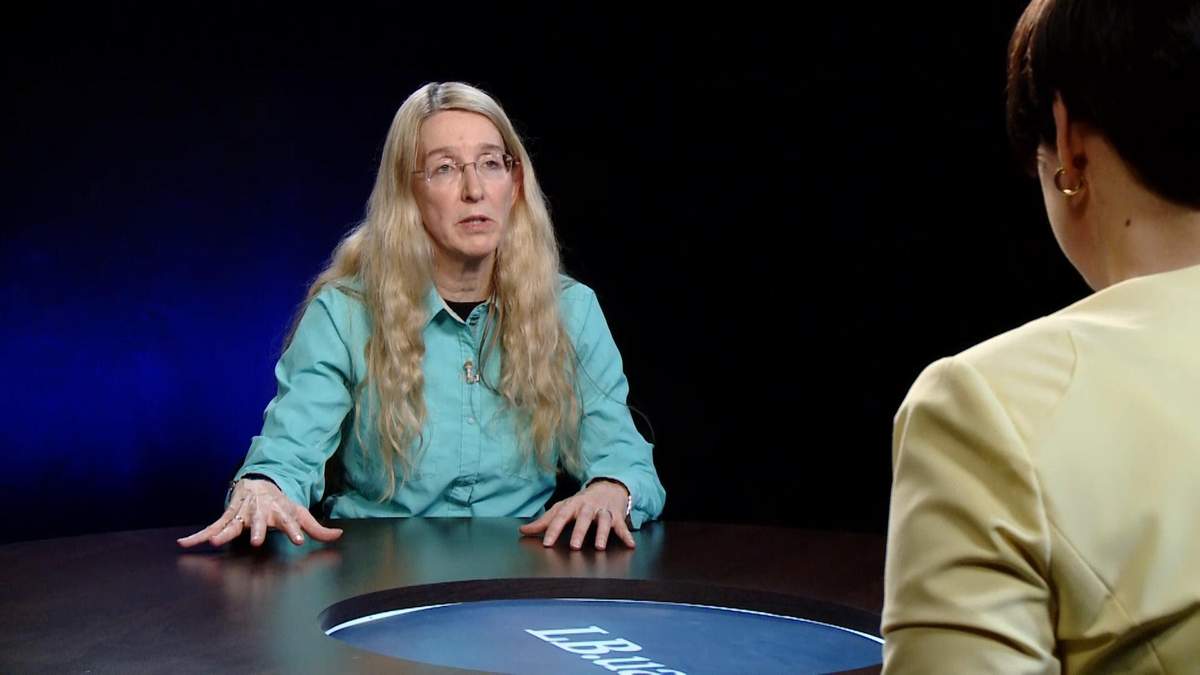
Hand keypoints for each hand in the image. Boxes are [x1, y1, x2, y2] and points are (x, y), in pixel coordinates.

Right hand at [176, 478, 342, 547]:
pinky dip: (198, 535)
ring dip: (224, 532)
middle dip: (257, 530)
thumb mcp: (300, 513)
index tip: (298, 540)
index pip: (290, 521)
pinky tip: (185, 543)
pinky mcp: (228, 514)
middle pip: (259, 522)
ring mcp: (243, 512)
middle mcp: (260, 512)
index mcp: (280, 511)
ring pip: (233, 523)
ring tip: (215, 542)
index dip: (294, 529)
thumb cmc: (280, 504)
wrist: (259, 482)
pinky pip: (212, 526)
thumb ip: (317, 528)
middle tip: (256, 542)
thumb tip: (339, 535)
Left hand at [519, 479, 633, 550]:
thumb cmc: (581, 503)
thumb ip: (544, 522)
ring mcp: (603, 511)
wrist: (608, 487)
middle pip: (583, 518)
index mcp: (572, 505)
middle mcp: (588, 507)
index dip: (553, 530)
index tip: (547, 543)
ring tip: (599, 547)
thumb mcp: (563, 509)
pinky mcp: (617, 516)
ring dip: (602, 534)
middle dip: (579, 531)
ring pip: (603, 521)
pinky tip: (630, 545)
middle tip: (574, 546)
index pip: (560, 517)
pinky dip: (626, 535)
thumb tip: (523, 531)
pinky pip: (622, 526)